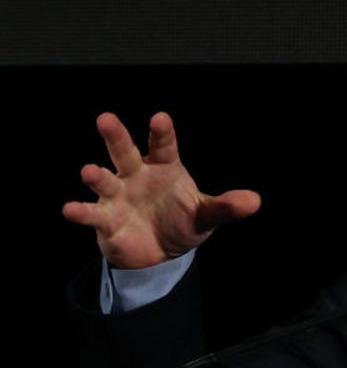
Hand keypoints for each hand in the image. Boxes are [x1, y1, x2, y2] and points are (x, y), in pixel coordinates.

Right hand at [62, 112, 260, 268]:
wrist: (159, 249)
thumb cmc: (181, 220)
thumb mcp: (206, 215)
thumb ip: (226, 207)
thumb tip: (255, 201)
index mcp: (164, 168)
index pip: (164, 147)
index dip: (162, 133)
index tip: (160, 118)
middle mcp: (137, 176)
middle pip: (125, 152)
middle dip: (116, 136)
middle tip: (106, 118)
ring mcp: (118, 195)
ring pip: (104, 180)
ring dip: (96, 175)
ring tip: (90, 170)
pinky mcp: (106, 219)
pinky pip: (93, 214)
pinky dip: (81, 212)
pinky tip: (71, 208)